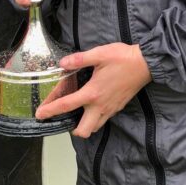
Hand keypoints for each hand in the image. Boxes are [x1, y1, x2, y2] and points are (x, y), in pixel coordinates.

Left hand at [35, 43, 152, 137]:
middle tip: (66, 117)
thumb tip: (63, 63)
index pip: (66, 105)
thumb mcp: (99, 54)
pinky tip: (94, 105)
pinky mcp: (118, 107)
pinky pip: (103, 119)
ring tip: (79, 112)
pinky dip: (95, 118)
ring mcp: (110, 109)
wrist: (146, 64)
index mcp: (92, 93)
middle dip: (72, 129)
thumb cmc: (123, 58)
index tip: (40, 114)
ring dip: (85, 124)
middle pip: (83, 130)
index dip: (51, 110)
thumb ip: (79, 59)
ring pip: (94, 127)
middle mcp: (100, 105)